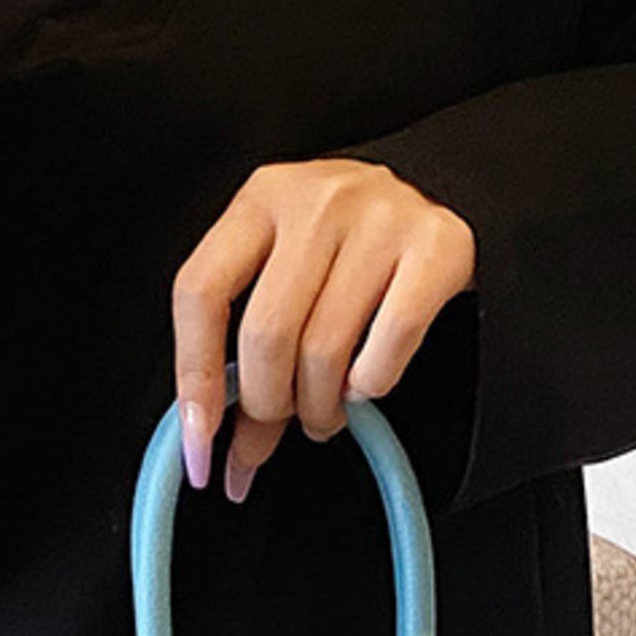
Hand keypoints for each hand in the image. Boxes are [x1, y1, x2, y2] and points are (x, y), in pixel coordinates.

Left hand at [171, 157, 475, 500]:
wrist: (441, 194)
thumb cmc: (347, 247)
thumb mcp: (284, 269)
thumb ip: (244, 336)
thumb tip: (210, 439)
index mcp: (262, 199)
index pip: (200, 291)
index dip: (194, 377)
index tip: (198, 441)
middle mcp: (317, 199)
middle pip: (266, 333)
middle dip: (266, 406)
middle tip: (277, 428)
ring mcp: (380, 219)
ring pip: (325, 350)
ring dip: (320, 408)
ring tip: (324, 415)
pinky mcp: (438, 247)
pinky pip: (389, 345)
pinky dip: (372, 384)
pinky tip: (366, 384)